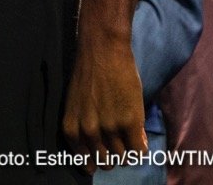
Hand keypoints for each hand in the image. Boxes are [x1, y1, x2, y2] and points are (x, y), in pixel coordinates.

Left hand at [62, 39, 146, 172]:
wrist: (102, 51)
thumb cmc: (88, 74)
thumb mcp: (78, 105)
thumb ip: (86, 126)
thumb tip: (105, 148)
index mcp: (71, 127)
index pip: (85, 161)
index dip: (95, 160)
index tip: (102, 158)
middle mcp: (88, 131)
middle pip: (106, 161)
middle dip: (114, 155)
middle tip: (120, 143)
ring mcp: (110, 128)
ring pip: (123, 157)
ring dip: (128, 149)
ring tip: (130, 135)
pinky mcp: (130, 122)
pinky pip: (138, 151)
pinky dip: (141, 147)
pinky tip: (140, 135)